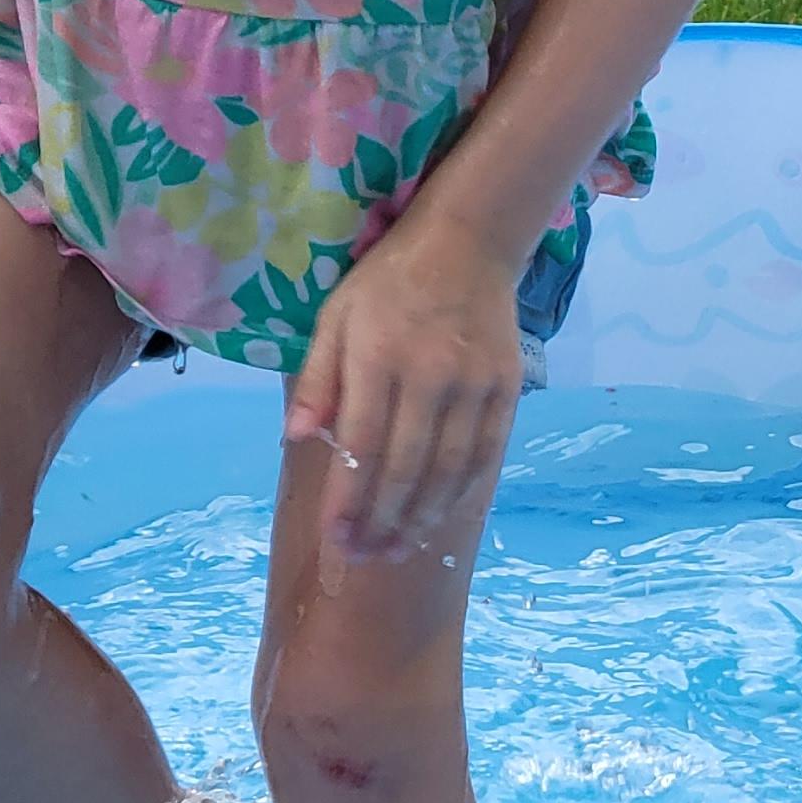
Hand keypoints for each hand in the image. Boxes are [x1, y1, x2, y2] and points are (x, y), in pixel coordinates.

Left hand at [284, 220, 521, 572]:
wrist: (469, 243)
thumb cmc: (388, 282)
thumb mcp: (335, 317)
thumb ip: (317, 378)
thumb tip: (295, 437)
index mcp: (379, 357)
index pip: (361, 445)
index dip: (348, 500)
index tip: (335, 540)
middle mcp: (430, 375)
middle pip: (405, 467)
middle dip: (381, 522)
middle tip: (362, 558)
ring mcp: (474, 384)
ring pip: (448, 469)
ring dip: (421, 518)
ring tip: (398, 549)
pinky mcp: (505, 388)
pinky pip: (486, 453)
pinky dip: (462, 491)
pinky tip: (441, 515)